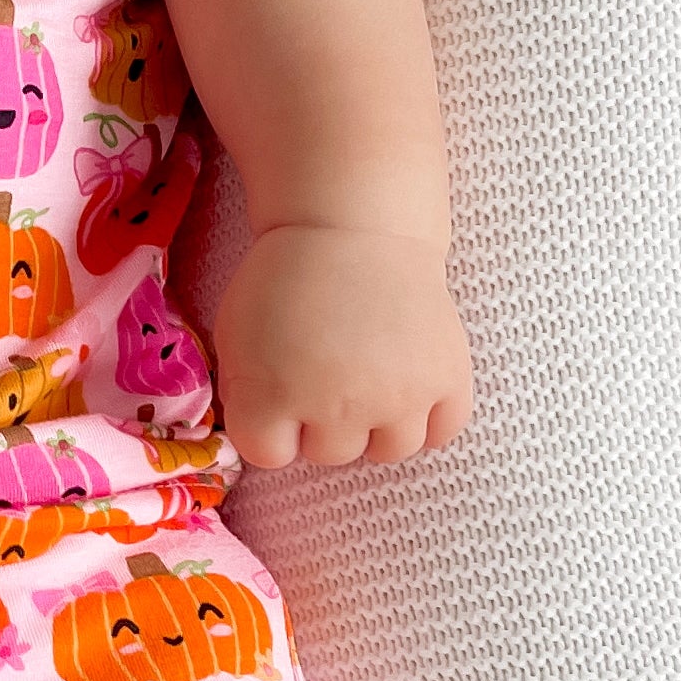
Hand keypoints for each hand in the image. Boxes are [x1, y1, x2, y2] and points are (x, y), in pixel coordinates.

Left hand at [210, 223, 471, 468]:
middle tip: (328, 370)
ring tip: (370, 383)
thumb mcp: (235, 335)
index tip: (278, 391)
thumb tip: (273, 440)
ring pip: (389, 451)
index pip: (268, 455)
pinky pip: (442, 432)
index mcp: (272, 395)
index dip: (271, 426)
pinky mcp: (446, 379)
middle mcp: (336, 407)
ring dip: (376, 426)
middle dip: (322, 421)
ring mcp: (397, 397)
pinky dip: (428, 420)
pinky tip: (410, 392)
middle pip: (330, 454)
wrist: (355, 226)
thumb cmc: (287, 279)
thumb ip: (245, 395)